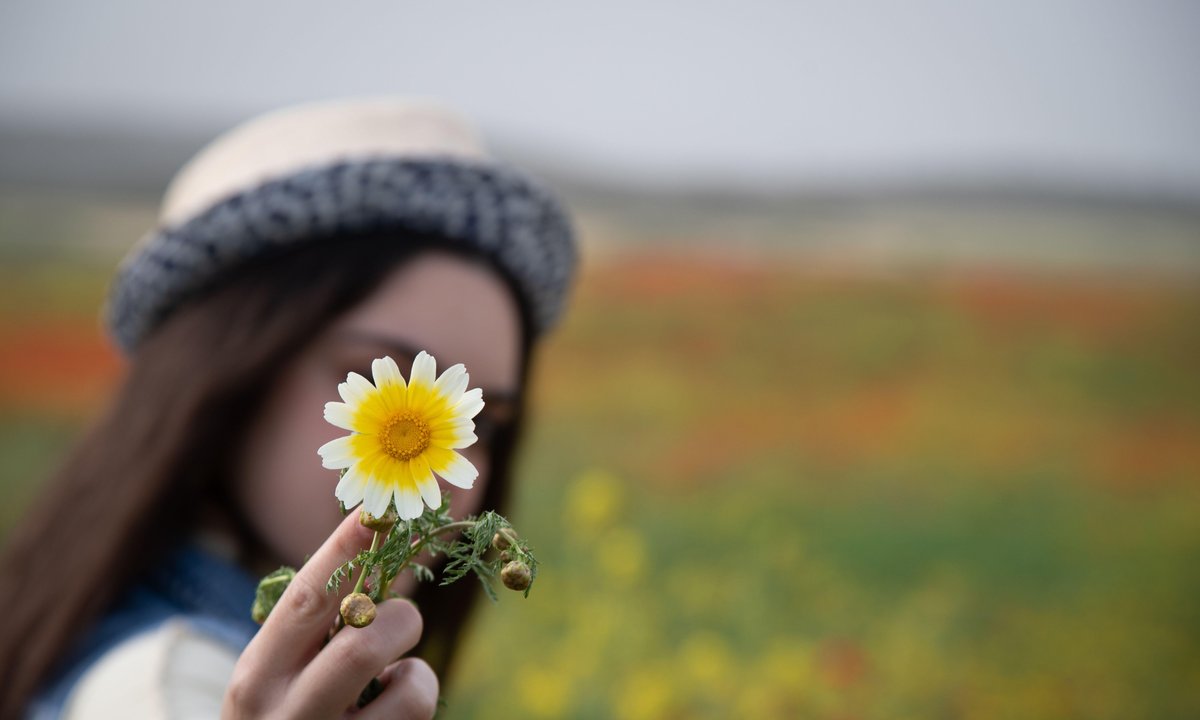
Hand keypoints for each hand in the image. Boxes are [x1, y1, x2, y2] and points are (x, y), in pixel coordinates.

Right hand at [222, 513, 438, 718]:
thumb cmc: (285, 718)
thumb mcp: (279, 680)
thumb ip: (317, 630)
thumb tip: (376, 543)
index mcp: (257, 678)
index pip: (305, 599)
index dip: (344, 550)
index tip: (377, 510)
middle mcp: (285, 715)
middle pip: (363, 644)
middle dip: (399, 620)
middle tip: (400, 622)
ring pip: (409, 690)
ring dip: (417, 672)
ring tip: (395, 680)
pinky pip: (418, 716)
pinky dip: (418, 700)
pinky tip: (393, 713)